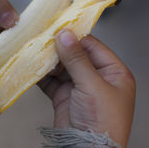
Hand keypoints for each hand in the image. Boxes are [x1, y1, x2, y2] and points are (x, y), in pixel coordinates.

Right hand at [38, 30, 135, 146]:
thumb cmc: (102, 120)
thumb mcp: (92, 85)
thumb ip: (77, 58)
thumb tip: (65, 34)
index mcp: (115, 73)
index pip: (93, 47)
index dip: (76, 37)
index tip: (59, 28)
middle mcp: (98, 78)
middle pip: (76, 56)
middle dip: (60, 49)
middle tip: (43, 38)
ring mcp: (81, 88)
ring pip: (63, 67)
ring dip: (49, 61)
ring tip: (36, 51)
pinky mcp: (66, 97)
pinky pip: (53, 81)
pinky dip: (43, 75)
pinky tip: (34, 67)